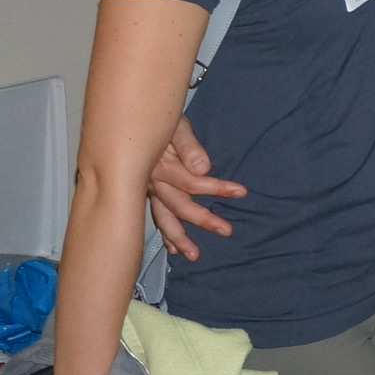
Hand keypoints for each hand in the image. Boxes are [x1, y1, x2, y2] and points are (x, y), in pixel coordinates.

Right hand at [147, 115, 240, 260]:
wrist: (134, 120)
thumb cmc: (158, 120)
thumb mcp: (174, 125)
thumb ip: (188, 146)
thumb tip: (203, 168)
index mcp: (159, 166)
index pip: (191, 183)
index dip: (216, 188)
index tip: (240, 192)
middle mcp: (151, 182)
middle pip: (179, 205)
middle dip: (203, 219)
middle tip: (227, 230)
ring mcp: (148, 189)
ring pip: (163, 217)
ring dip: (178, 237)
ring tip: (193, 255)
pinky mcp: (147, 192)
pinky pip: (155, 216)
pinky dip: (164, 233)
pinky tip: (173, 248)